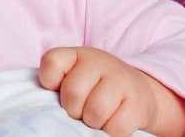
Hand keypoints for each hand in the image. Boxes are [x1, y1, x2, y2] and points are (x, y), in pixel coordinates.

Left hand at [39, 47, 184, 136]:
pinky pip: (116, 127)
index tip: (57, 89)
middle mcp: (99, 62)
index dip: (49, 82)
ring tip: (95, 116)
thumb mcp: (71, 77)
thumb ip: (56, 85)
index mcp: (76, 55)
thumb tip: (46, 110)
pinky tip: (112, 121)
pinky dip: (111, 131)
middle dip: (73, 109)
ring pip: (95, 111)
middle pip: (73, 93)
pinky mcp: (138, 103)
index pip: (52, 63)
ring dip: (92, 121)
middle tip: (80, 109)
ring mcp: (121, 80)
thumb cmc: (92, 87)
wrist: (135, 91)